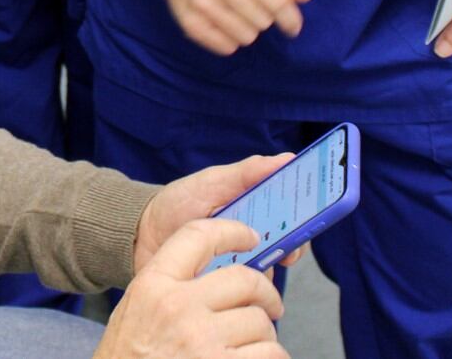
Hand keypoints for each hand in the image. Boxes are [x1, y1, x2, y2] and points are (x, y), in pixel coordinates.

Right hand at [96, 219, 289, 358]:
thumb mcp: (134, 313)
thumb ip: (169, 288)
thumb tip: (217, 277)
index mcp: (153, 286)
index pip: (198, 236)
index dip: (232, 232)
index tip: (250, 237)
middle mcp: (178, 308)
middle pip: (245, 280)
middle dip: (266, 294)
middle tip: (270, 306)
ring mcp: (202, 341)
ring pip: (261, 323)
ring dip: (264, 336)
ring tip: (251, 347)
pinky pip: (271, 354)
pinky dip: (271, 358)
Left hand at [134, 153, 305, 275]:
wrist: (139, 236)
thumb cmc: (176, 204)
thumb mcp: (211, 182)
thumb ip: (247, 172)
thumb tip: (286, 158)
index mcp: (253, 212)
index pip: (292, 217)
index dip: (307, 217)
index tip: (312, 216)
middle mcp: (251, 241)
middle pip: (287, 247)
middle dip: (291, 247)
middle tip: (285, 247)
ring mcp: (237, 267)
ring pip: (268, 272)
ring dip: (264, 268)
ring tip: (247, 259)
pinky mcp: (221, 289)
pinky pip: (243, 293)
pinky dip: (241, 287)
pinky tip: (228, 276)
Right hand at [158, 0, 316, 55]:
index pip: (277, 1)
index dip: (291, 18)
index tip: (293, 26)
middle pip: (263, 22)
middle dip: (264, 18)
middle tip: (252, 6)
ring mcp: (200, 3)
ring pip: (245, 37)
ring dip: (247, 30)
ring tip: (236, 14)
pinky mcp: (188, 22)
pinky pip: (225, 47)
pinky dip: (230, 40)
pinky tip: (223, 24)